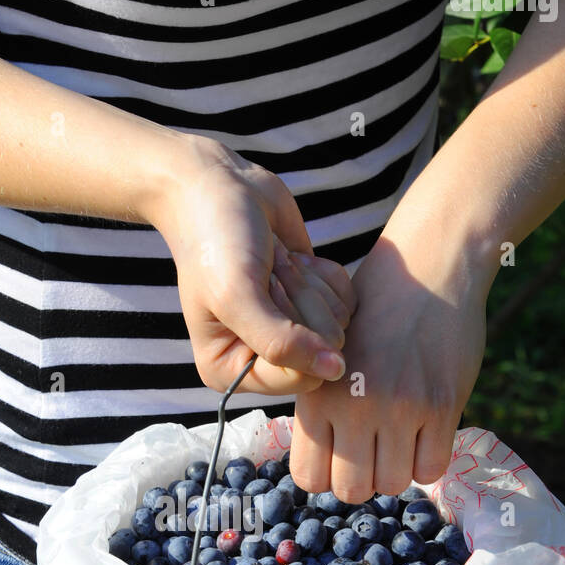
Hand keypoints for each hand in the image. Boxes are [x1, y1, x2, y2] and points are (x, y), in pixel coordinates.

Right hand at [149, 138, 355, 394]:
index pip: (298, 379)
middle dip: (301, 303)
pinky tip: (293, 258)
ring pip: (339, 324)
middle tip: (269, 272)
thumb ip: (282, 344)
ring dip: (310, 284)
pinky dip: (325, 273)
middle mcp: (263, 359)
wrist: (219, 186)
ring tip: (275, 263)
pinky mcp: (313, 301)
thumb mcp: (238, 295)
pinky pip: (347, 301)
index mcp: (230, 371)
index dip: (294, 334)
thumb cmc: (216, 240)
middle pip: (323, 352)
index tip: (265, 292)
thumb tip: (336, 371)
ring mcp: (292, 331)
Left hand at [288, 230, 488, 501]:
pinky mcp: (442, 405)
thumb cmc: (374, 311)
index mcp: (318, 395)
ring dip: (397, 471)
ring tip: (400, 441)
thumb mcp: (328, 355)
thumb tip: (325, 464)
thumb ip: (322, 406)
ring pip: (393, 485)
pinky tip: (427, 435)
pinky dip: (429, 459)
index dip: (327, 475)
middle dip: (362, 479)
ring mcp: (400, 408)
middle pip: (352, 491)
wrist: (428, 268)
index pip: (309, 477)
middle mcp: (353, 406)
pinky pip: (433, 469)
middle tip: (373, 453)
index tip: (340, 457)